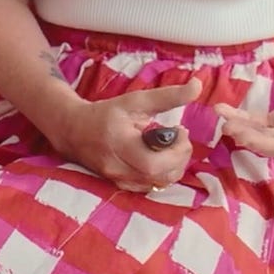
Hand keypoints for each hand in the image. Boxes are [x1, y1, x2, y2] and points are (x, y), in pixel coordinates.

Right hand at [50, 80, 199, 193]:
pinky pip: (151, 187)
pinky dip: (163, 173)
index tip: (180, 130)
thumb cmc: (107, 113)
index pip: (154, 163)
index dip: (176, 151)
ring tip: (171, 146)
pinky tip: (161, 157)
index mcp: (119, 144)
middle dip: (180, 157)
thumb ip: (168, 96)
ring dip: (174, 166)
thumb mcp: (136, 100)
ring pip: (159, 184)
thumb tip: (198, 86)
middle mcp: (118, 168)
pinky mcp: (122, 187)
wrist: (74, 131)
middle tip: (180, 138)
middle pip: (160, 176)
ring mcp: (119, 181)